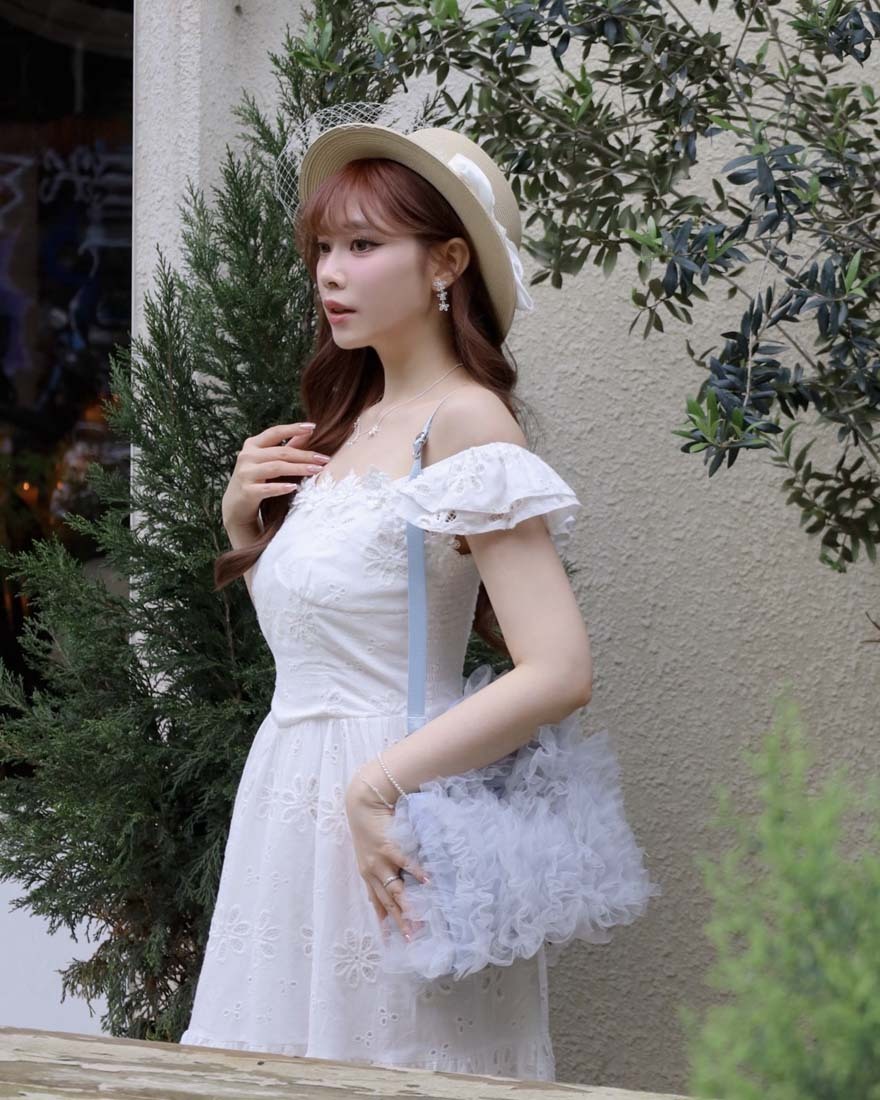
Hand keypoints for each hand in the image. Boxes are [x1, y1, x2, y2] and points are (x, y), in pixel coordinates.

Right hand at [221, 421, 328, 530]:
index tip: (313, 427)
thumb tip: (308, 433)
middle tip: (324, 459)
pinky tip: (294, 487)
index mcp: (253, 445)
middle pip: (280, 452)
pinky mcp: (247, 491)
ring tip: (316, 471)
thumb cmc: (257, 480)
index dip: (293, 428)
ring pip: (276, 468)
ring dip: (298, 469)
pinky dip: (281, 487)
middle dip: (304, 455)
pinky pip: (267, 488)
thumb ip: (286, 448)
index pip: (275, 432)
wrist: (237, 506)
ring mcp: (245, 474)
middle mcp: (247, 456)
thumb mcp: (268, 461)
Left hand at [344, 773, 428, 942]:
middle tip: (412, 938)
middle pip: (387, 902)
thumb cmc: (369, 825)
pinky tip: (427, 882)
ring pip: (395, 890)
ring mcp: (380, 861)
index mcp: (368, 873)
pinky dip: (416, 873)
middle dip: (399, 921)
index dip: (383, 920)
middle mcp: (372, 872)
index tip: (390, 939)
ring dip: (407, 907)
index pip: (376, 902)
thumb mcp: (371, 849)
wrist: (364, 804)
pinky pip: (404, 863)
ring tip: (418, 921)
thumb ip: (382, 864)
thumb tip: (397, 876)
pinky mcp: (389, 848)